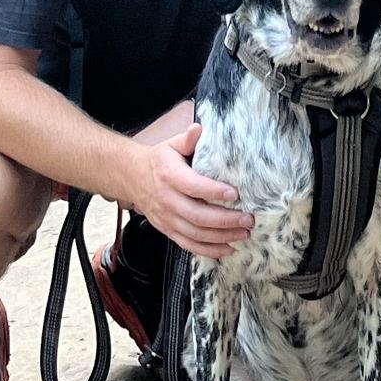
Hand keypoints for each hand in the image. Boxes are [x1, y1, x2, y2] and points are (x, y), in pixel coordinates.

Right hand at [129, 121, 252, 259]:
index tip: (235, 193)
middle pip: (197, 216)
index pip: (193, 186)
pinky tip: (228, 249)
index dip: (214, 191)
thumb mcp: (171, 145)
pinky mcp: (168, 230)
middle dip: (225, 220)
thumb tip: (199, 129)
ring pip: (195, 234)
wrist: (132, 178)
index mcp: (169, 176)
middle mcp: (167, 200)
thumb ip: (187, 139)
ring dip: (222, 237)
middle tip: (248, 219)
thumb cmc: (159, 161)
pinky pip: (189, 245)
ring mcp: (167, 218)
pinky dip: (209, 251)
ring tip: (244, 233)